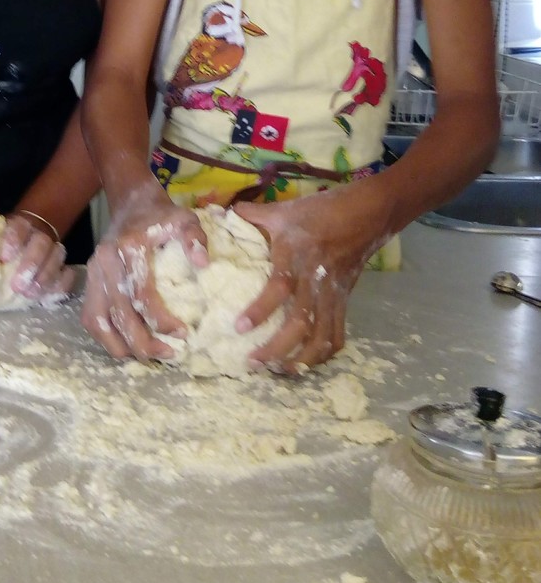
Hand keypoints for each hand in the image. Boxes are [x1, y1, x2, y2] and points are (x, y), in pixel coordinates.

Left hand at [0, 213, 74, 301]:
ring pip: (57, 255)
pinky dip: (62, 284)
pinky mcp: (61, 267)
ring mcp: (53, 250)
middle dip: (31, 263)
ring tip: (30, 294)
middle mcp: (40, 235)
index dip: (14, 240)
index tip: (3, 258)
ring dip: (45, 275)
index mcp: (21, 226)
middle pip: (42, 243)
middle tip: (17, 285)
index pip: (20, 226)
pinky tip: (51, 296)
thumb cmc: (2, 251)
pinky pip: (68, 273)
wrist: (25, 249)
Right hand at [81, 198, 208, 360]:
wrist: (131, 202)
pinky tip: (126, 344)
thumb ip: (195, 239)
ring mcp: (93, 272)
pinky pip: (90, 316)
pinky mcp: (90, 280)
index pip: (141, 295)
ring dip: (119, 345)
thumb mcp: (185, 219)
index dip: (162, 320)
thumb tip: (203, 264)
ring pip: (97, 321)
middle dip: (142, 342)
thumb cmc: (162, 215)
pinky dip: (105, 336)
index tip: (183, 333)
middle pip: (119, 314)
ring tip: (145, 357)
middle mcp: (106, 262)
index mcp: (129, 248)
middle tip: (168, 354)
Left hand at [232, 185, 388, 370]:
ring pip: (321, 337)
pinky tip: (304, 364)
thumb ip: (251, 215)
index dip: (260, 309)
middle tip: (252, 363)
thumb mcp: (283, 210)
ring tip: (277, 372)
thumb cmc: (320, 212)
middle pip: (300, 323)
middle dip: (276, 348)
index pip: (279, 286)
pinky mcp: (344, 301)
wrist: (365, 214)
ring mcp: (332, 294)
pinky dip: (322, 354)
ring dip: (300, 359)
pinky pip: (337, 335)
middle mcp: (314, 279)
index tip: (239, 328)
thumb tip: (217, 213)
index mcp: (296, 254)